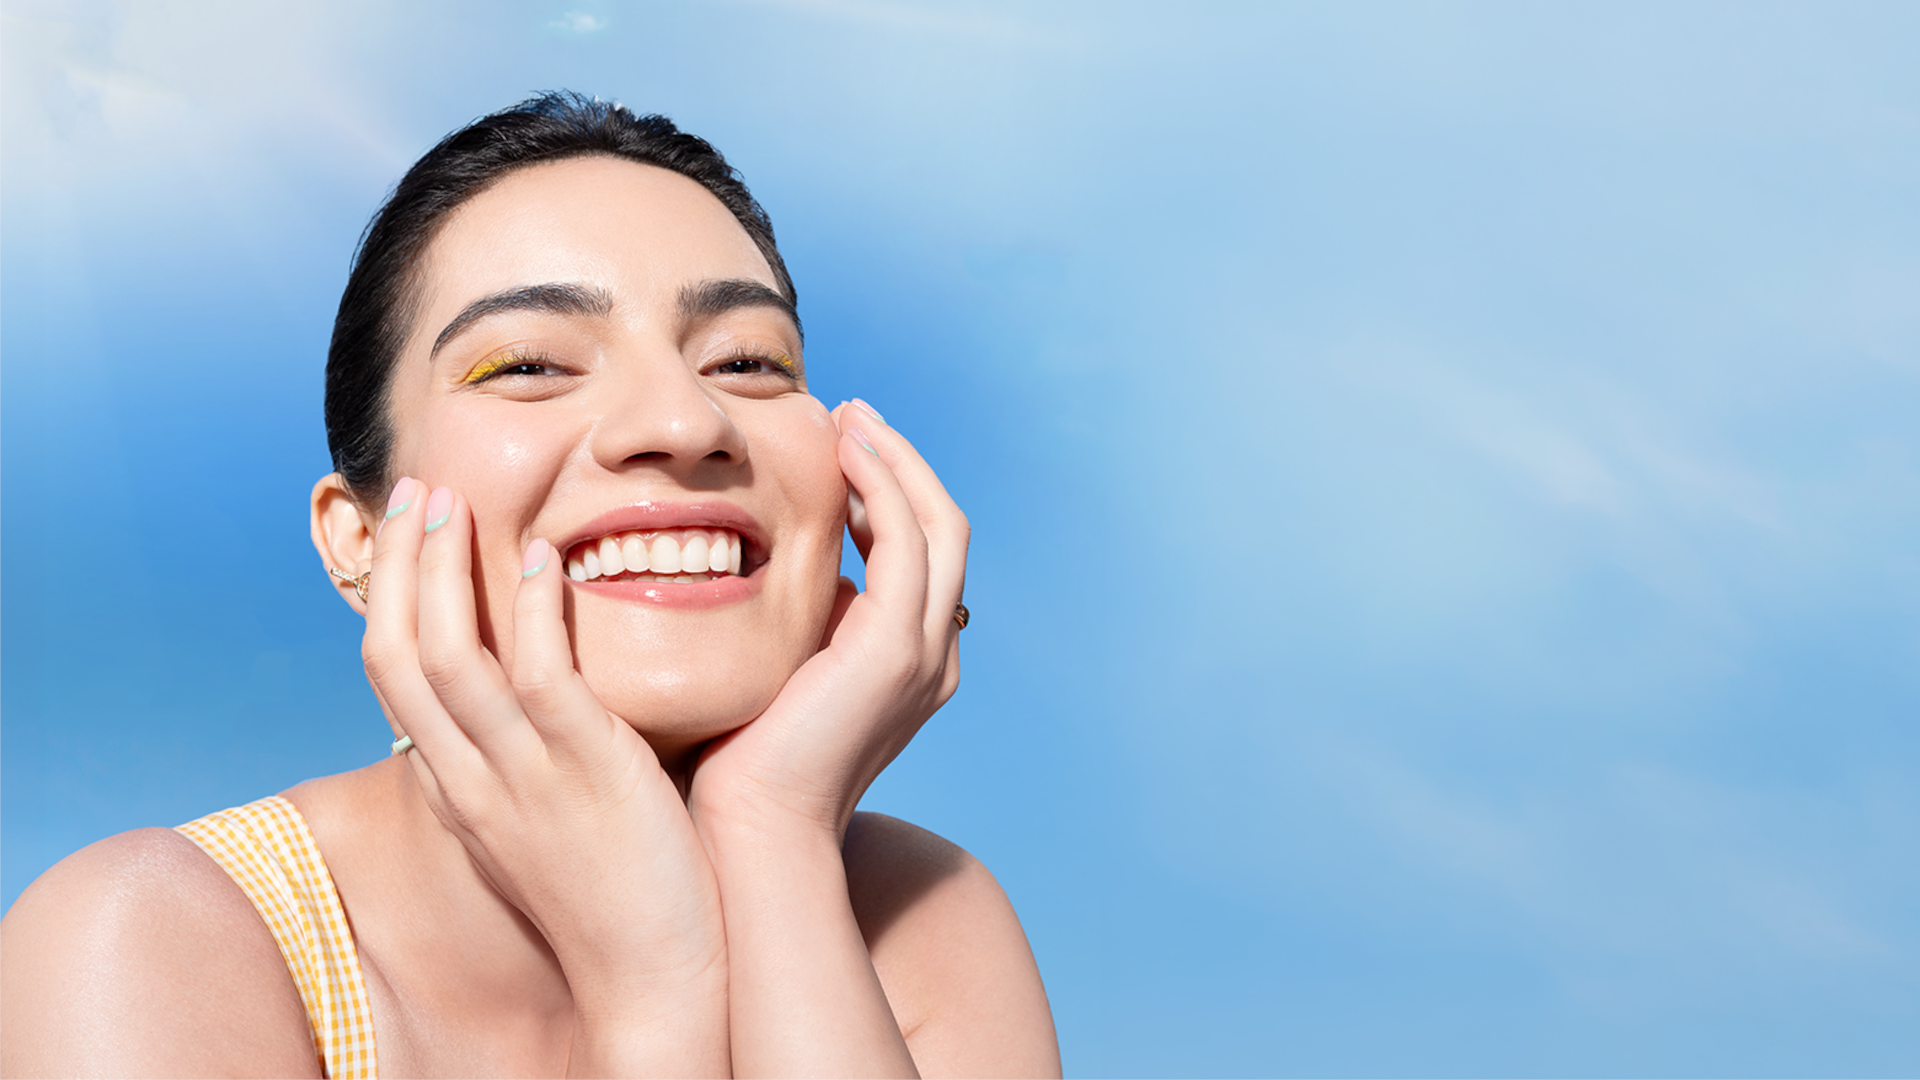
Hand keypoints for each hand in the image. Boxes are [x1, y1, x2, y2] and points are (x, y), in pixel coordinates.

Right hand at [361, 479, 727, 1069]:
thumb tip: (548, 691)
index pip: (391, 676)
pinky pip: (539, 679)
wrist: (655, 980)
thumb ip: (536, 753)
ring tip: (455, 499)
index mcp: (460, 788)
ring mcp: (522, 777)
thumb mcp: (550, 819)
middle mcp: (471, 779)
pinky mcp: (585, 774)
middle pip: (394, 653)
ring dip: (443, 570)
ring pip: (446, 658)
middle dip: (398, 563)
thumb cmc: (622, 896)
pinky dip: (533, 612)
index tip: (411, 528)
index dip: (392, 593)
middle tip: (415, 486)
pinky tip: (546, 557)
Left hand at [687, 400, 968, 839]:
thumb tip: (774, 569)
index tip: (840, 451)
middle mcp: (936, 654)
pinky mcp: (897, 647)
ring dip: (895, 460)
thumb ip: (800, 623)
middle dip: (901, 464)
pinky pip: (907, 539)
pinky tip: (844, 452)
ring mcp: (926, 651)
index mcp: (913, 662)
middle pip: (944, 529)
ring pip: (938, 523)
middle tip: (851, 416)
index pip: (921, 555)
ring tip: (849, 418)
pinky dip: (883, 484)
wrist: (753, 829)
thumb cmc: (744, 761)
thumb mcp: (780, 673)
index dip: (888, 494)